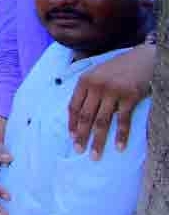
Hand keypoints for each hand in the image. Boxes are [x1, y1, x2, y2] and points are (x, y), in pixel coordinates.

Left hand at [68, 44, 153, 158]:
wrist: (143, 58)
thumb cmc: (118, 69)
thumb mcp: (97, 74)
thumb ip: (87, 91)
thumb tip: (79, 115)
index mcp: (84, 81)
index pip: (73, 106)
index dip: (72, 123)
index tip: (71, 137)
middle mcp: (96, 86)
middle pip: (85, 116)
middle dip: (81, 136)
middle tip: (79, 151)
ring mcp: (113, 92)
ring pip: (102, 121)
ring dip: (98, 140)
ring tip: (95, 155)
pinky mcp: (130, 97)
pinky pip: (123, 120)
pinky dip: (121, 135)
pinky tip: (119, 147)